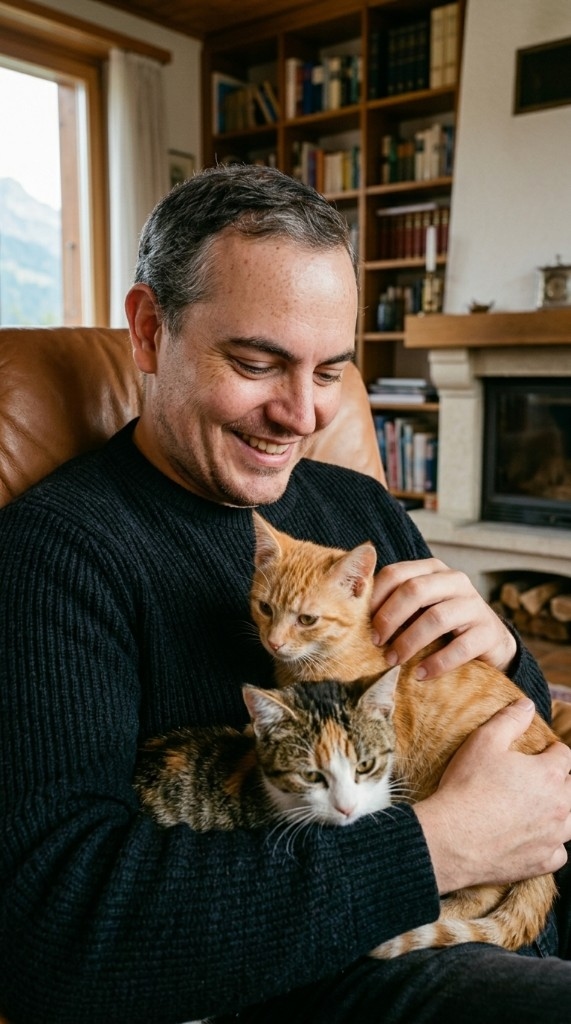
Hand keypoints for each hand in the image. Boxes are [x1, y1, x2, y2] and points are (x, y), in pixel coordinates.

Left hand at [371, 557, 515, 678]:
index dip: (375, 597)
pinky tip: (421, 674)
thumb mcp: (419, 608)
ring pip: (435, 618)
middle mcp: (455, 580)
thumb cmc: (443, 625)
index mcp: (432, 570)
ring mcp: (474, 605)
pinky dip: (436, 663)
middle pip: (414, 590)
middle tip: (376, 642)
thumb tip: (355, 617)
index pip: (396, 573)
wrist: (491, 642)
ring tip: (393, 660)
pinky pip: (460, 647)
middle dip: (389, 618)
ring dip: (409, 642)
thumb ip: (395, 605)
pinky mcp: (489, 632)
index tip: (362, 622)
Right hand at [414, 699, 570, 893]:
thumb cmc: (468, 787)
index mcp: (549, 773)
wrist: (453, 837)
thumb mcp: (484, 741)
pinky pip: (560, 853)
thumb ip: (510, 720)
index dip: (551, 751)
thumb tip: (527, 705)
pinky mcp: (542, 861)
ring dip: (559, 812)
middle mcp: (560, 805)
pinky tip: (534, 837)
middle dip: (558, 781)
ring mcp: (553, 836)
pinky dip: (551, 845)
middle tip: (534, 780)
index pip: (565, 755)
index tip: (540, 753)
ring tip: (538, 807)